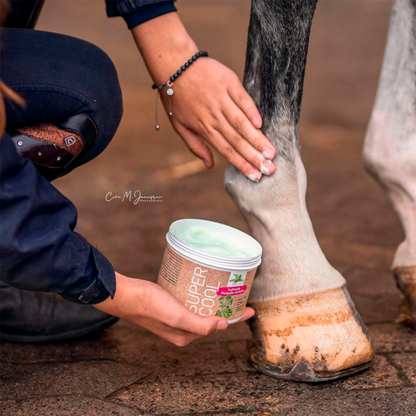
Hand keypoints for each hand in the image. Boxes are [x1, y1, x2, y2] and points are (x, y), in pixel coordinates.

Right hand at [94, 273, 254, 345]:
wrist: (127, 295)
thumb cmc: (150, 306)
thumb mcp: (178, 317)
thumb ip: (200, 324)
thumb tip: (223, 327)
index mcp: (187, 336)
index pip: (218, 327)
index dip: (235, 318)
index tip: (251, 308)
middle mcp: (183, 329)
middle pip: (212, 319)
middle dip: (227, 309)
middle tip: (240, 295)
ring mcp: (177, 318)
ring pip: (203, 310)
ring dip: (215, 302)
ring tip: (227, 290)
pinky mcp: (171, 306)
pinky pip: (192, 303)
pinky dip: (202, 297)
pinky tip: (205, 287)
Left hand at [165, 57, 276, 181]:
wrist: (174, 66)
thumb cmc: (177, 98)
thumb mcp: (179, 126)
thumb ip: (196, 146)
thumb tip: (209, 166)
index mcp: (204, 128)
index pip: (226, 150)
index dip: (241, 164)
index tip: (255, 176)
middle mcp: (213, 116)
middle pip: (236, 140)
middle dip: (254, 157)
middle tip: (269, 169)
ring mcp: (221, 99)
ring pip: (241, 123)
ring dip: (257, 139)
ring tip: (271, 152)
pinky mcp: (228, 83)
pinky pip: (242, 99)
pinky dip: (251, 111)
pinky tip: (261, 124)